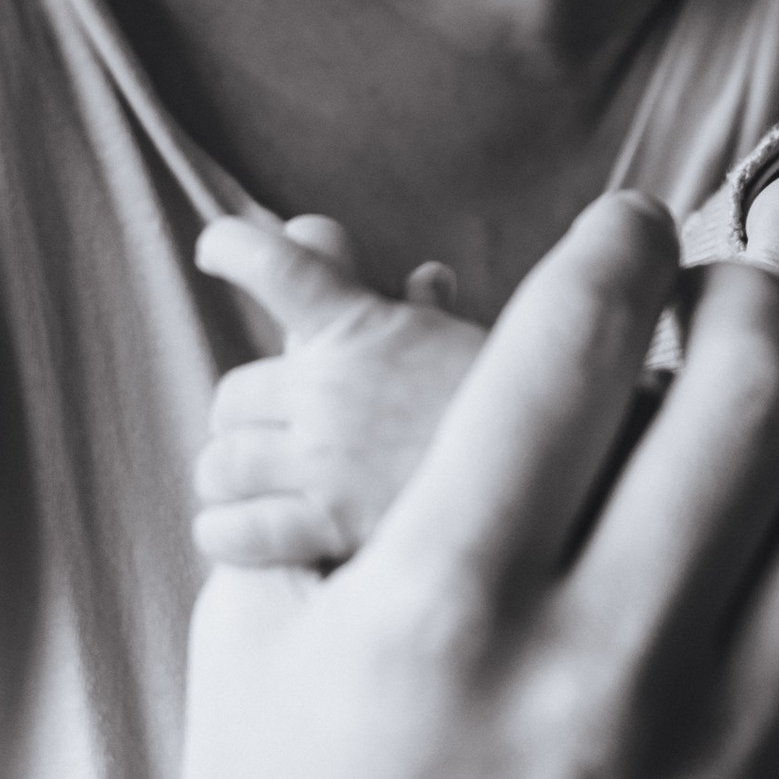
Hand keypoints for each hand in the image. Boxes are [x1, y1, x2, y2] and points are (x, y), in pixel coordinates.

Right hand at [142, 192, 778, 778]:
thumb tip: (392, 277)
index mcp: (437, 610)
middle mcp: (589, 688)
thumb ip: (334, 453)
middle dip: (751, 305)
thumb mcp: (261, 625)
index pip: (576, 344)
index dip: (621, 247)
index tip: (633, 233)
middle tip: (732, 307)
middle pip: (750, 399)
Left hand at [192, 211, 487, 566]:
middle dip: (240, 416)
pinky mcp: (329, 526)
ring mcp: (325, 459)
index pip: (278, 265)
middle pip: (232, 394)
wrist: (564, 476)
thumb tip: (425, 276)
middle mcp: (331, 388)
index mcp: (365, 325)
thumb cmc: (518, 408)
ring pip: (222, 464)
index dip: (236, 249)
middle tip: (257, 431)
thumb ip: (430, 309)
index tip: (214, 247)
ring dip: (227, 475)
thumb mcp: (474, 340)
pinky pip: (237, 531)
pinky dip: (224, 531)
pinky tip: (231, 531)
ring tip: (241, 487)